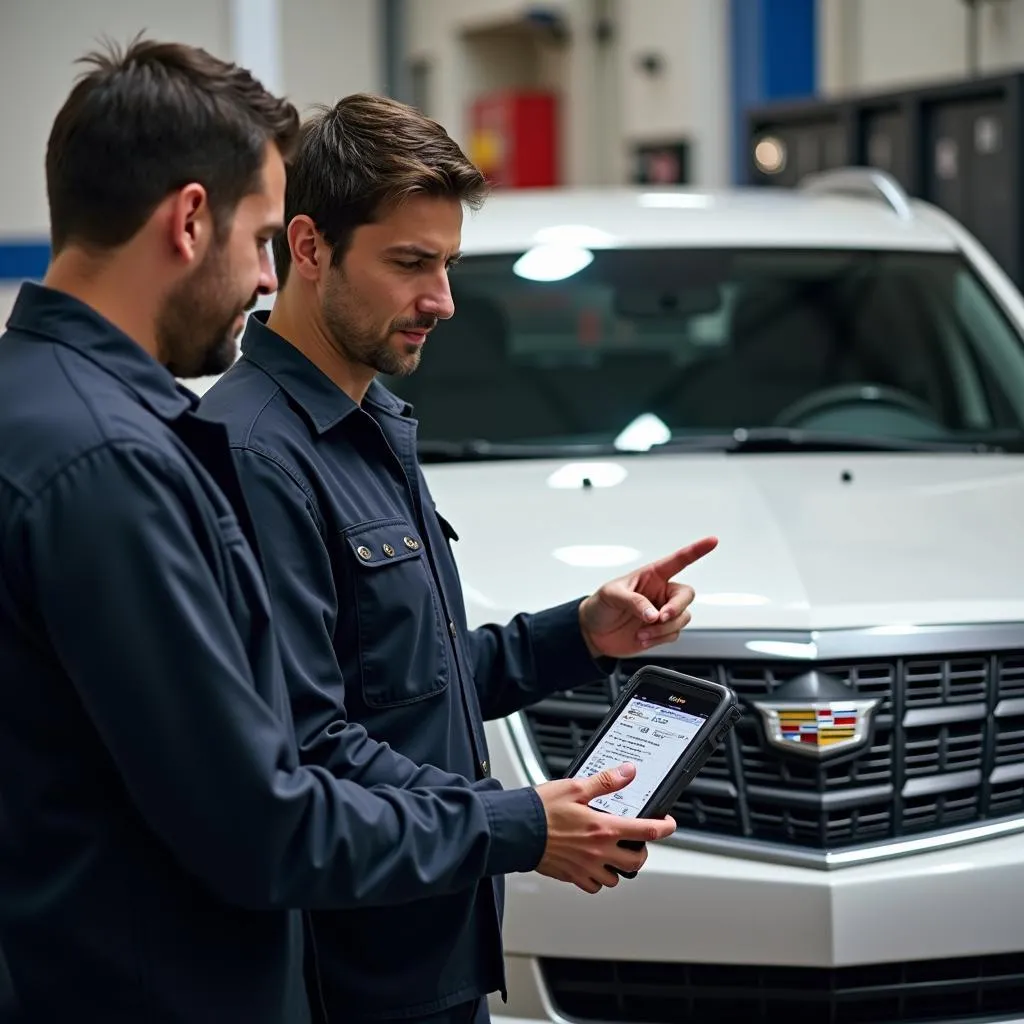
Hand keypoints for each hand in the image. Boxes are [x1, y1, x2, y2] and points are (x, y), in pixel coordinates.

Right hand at [534, 763, 675, 893]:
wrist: (516, 830)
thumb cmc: (541, 809)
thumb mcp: (575, 787)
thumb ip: (605, 781)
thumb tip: (628, 772)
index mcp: (604, 828)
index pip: (646, 831)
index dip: (664, 827)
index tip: (668, 824)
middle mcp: (599, 851)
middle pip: (636, 861)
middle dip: (642, 852)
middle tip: (637, 842)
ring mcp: (586, 867)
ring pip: (616, 877)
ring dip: (619, 867)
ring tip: (613, 854)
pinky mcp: (572, 876)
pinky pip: (594, 886)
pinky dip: (598, 878)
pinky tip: (592, 865)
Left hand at [578, 537, 717, 658]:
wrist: (594, 633)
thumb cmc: (601, 606)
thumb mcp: (611, 595)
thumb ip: (634, 602)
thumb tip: (653, 614)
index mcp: (651, 576)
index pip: (678, 561)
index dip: (696, 550)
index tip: (712, 541)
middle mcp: (661, 592)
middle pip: (686, 596)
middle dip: (676, 608)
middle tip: (660, 617)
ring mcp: (662, 612)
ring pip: (682, 618)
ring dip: (664, 628)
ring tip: (642, 633)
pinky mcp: (661, 631)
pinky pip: (673, 634)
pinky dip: (659, 638)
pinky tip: (642, 638)